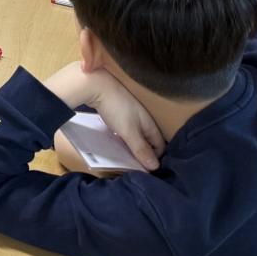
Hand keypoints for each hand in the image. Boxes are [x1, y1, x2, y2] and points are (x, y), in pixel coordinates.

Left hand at [43, 62, 164, 170]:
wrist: (96, 85)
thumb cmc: (116, 108)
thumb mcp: (129, 132)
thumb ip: (141, 149)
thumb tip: (155, 167)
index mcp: (150, 124)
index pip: (160, 146)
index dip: (155, 159)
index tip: (145, 171)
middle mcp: (143, 118)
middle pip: (148, 141)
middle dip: (143, 153)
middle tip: (133, 166)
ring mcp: (131, 113)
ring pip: (136, 134)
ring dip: (132, 145)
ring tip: (124, 157)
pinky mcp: (119, 111)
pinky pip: (125, 128)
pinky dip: (122, 136)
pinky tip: (115, 141)